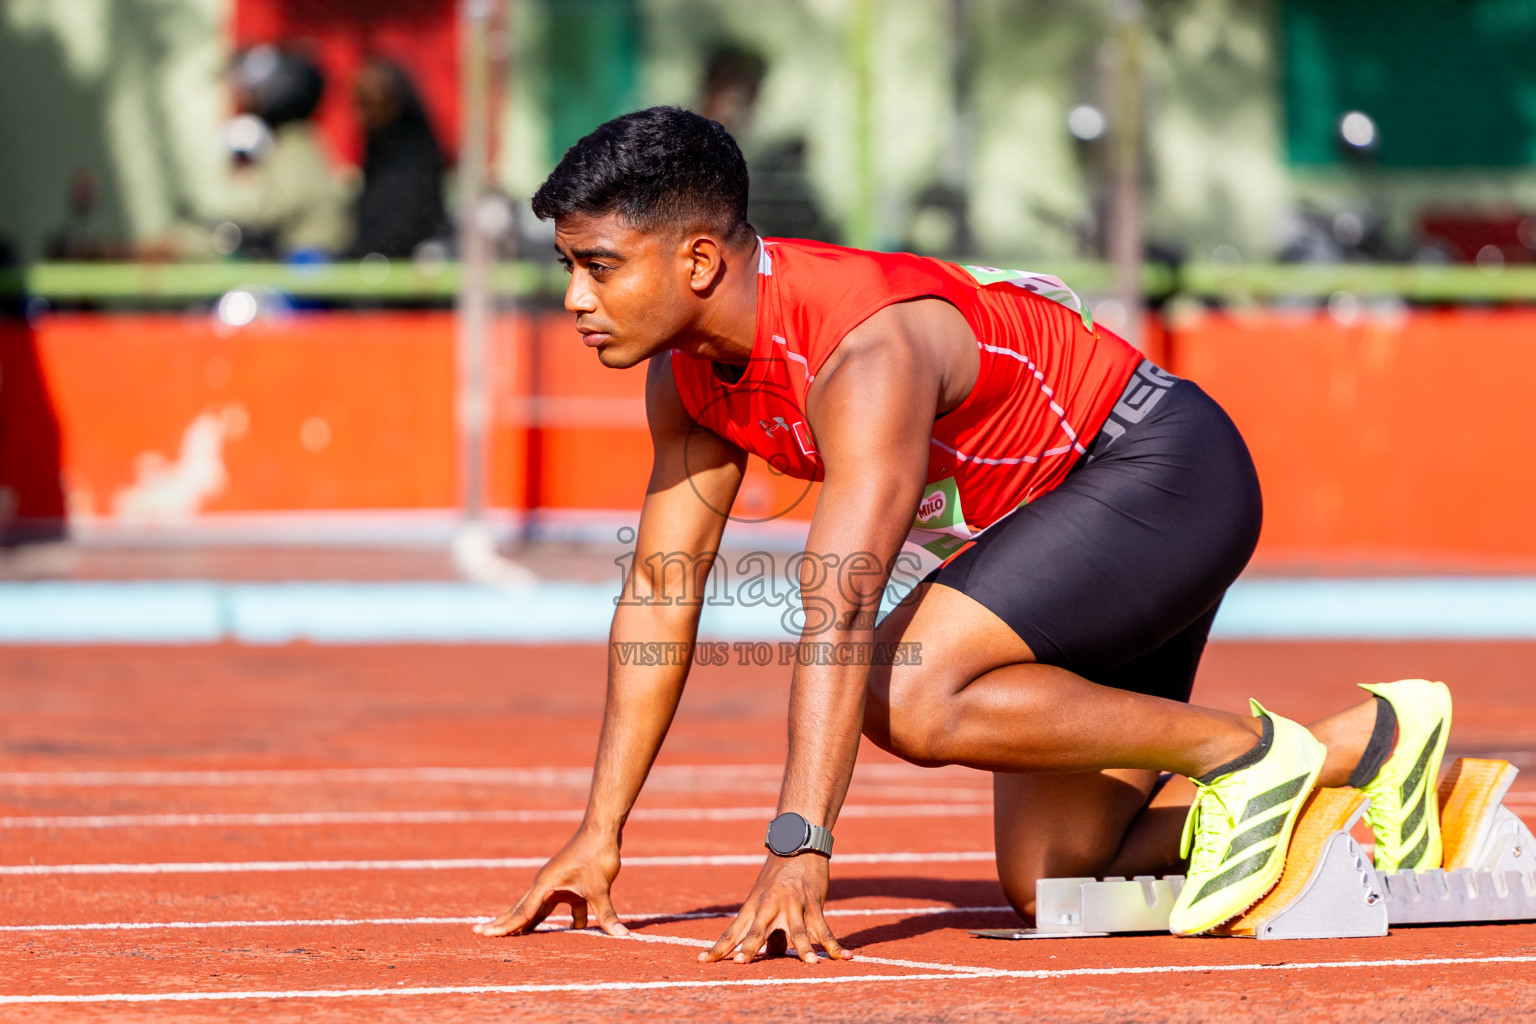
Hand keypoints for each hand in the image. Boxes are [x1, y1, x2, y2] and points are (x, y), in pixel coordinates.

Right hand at [474, 829, 629, 937]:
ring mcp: (555, 883)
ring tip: (508, 934)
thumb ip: (606, 915)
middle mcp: (544, 884)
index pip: (522, 913)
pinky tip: (566, 932)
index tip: (485, 935)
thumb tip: (621, 936)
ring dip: (525, 922)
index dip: (506, 927)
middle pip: (520, 909)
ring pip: (536, 907)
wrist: (602, 829)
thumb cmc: (596, 855)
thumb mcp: (600, 888)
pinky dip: (557, 920)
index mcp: (545, 885)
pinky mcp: (568, 883)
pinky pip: (556, 905)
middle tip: (479, 933)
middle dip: (502, 922)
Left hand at [699, 854, 851, 964]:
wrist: (797, 842)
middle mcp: (769, 907)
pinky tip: (844, 956)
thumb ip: (766, 930)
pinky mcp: (812, 901)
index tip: (702, 961)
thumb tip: (773, 955)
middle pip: (757, 931)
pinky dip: (834, 944)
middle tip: (740, 963)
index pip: (732, 932)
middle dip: (749, 948)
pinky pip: (824, 927)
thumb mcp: (764, 900)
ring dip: (805, 948)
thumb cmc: (778, 876)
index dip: (718, 947)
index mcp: (752, 907)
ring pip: (798, 931)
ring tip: (810, 964)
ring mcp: (792, 904)